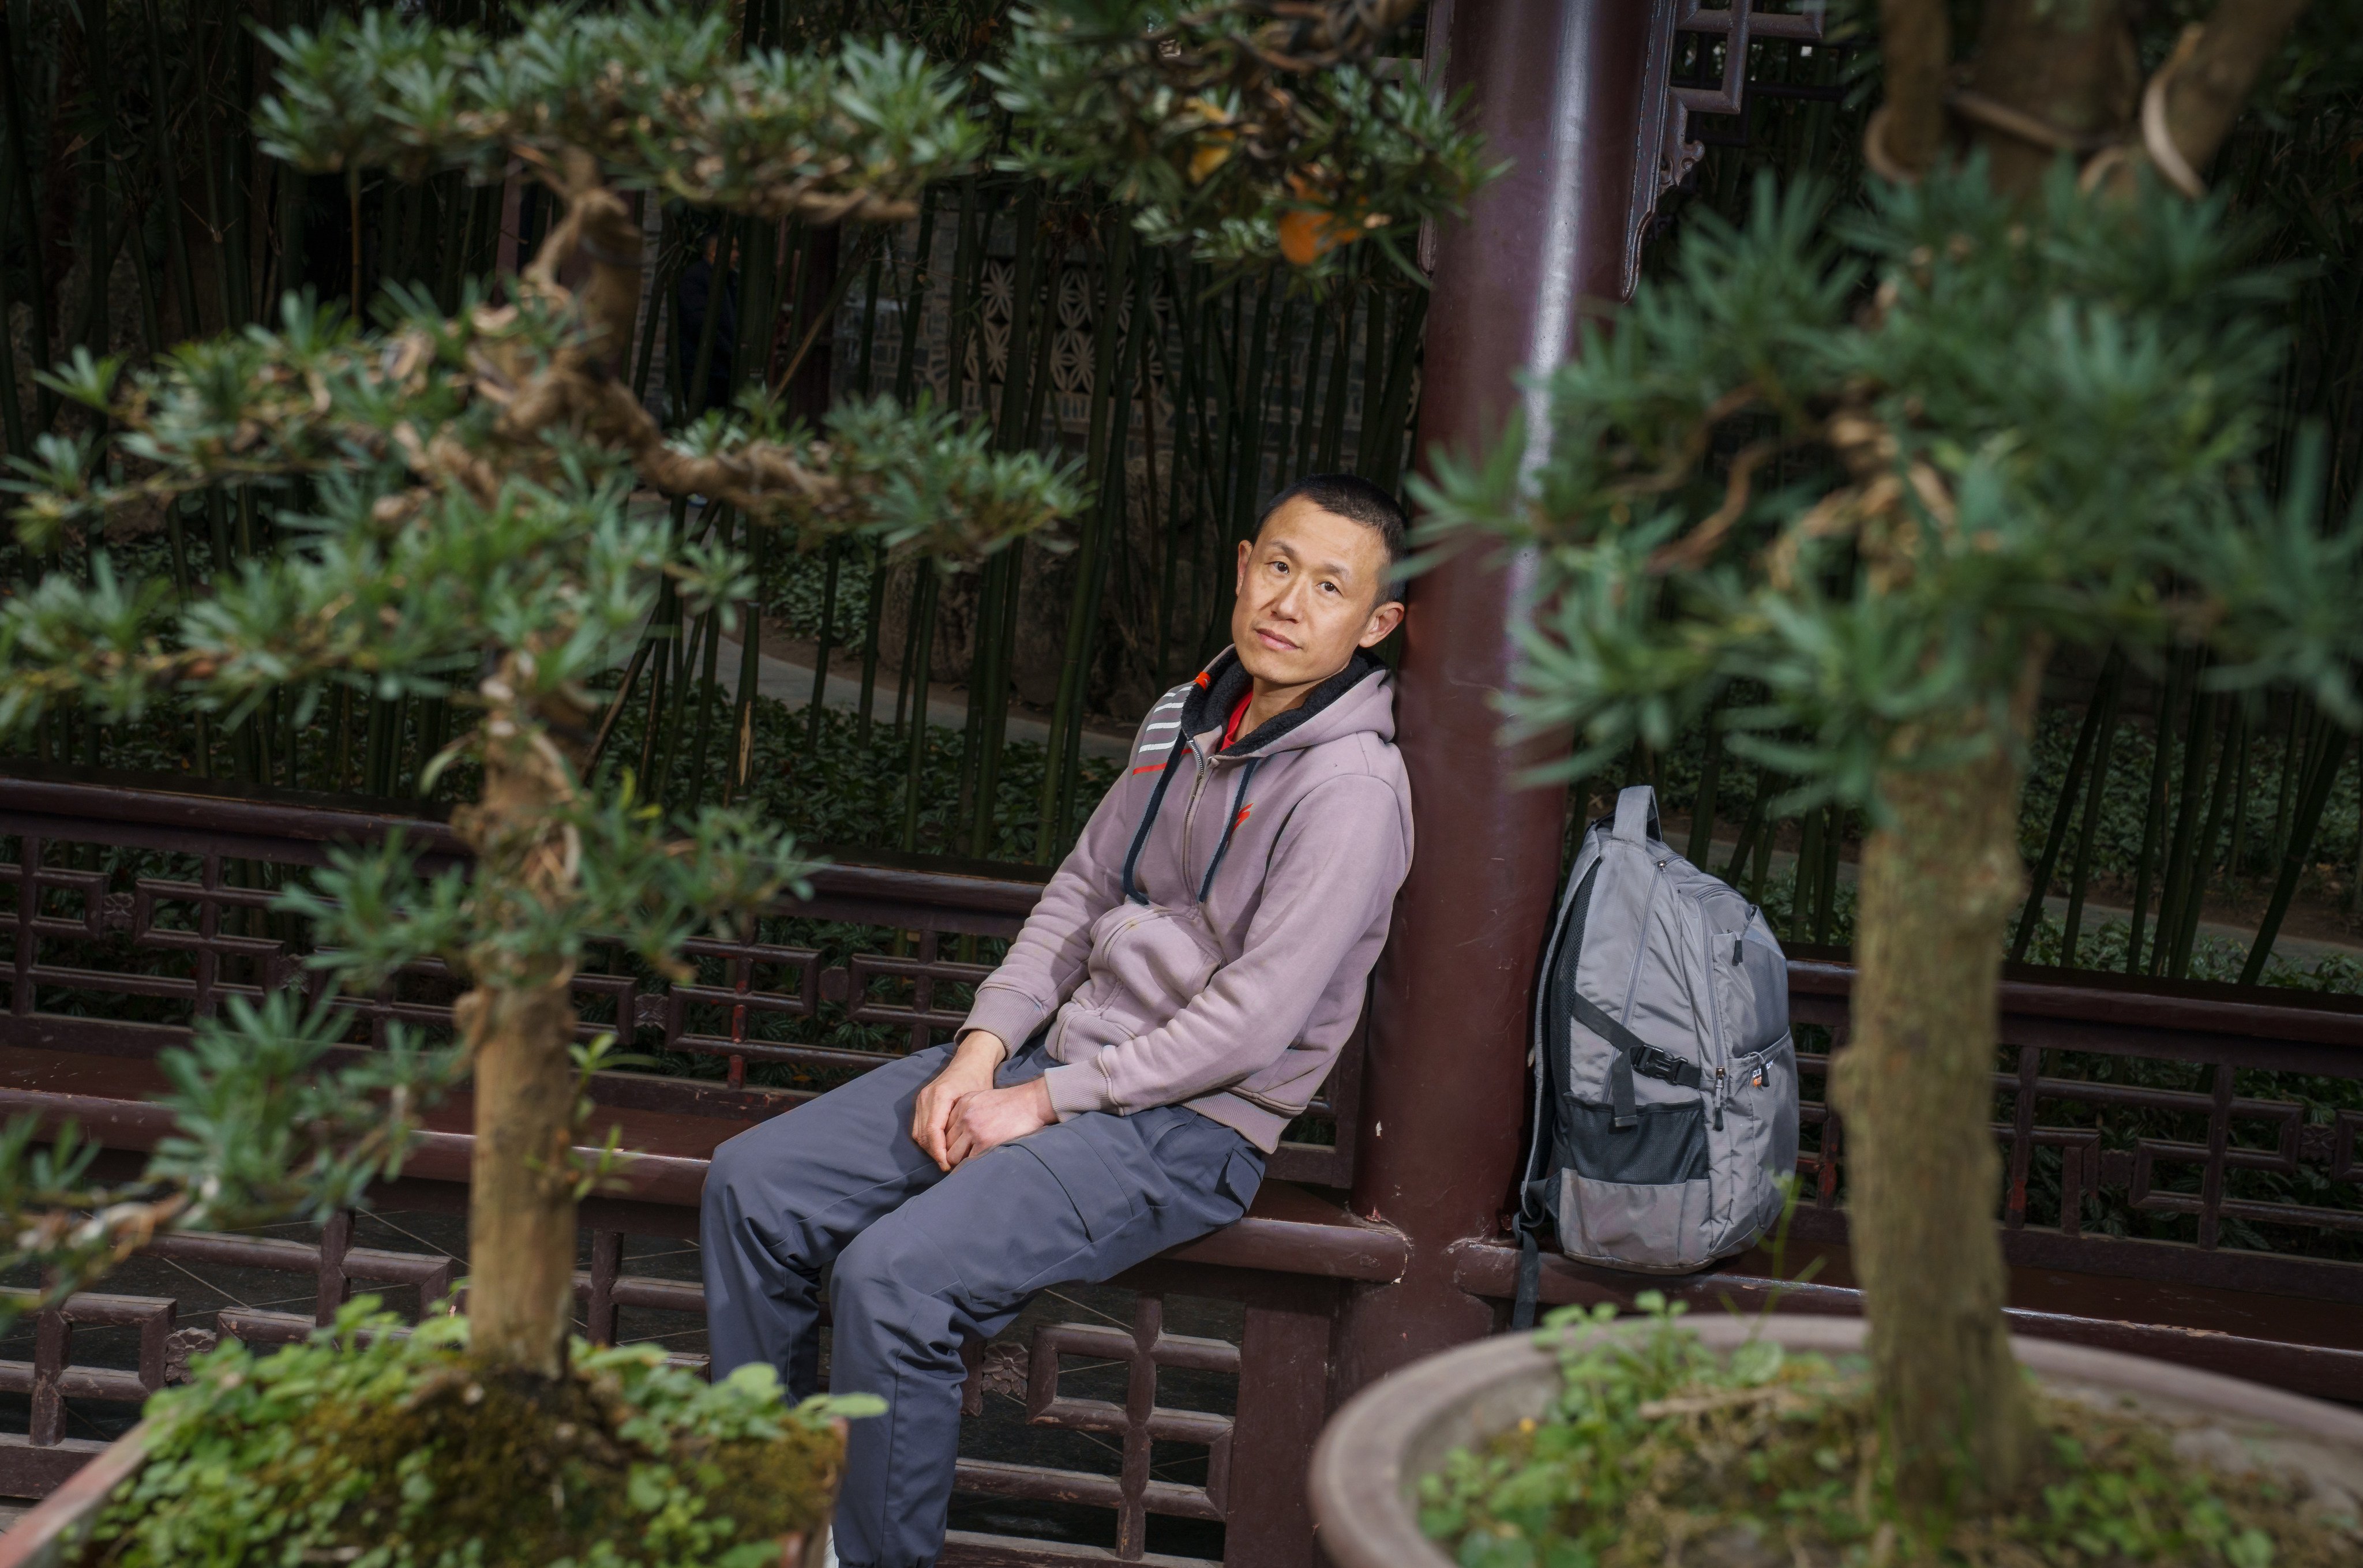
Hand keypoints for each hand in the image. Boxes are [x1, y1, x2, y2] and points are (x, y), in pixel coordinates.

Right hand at [912, 1032, 1004, 1171]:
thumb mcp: (979, 1100)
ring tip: (945, 1160)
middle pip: (923, 1135)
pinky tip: (941, 1147)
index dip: (939, 1152)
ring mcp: (921, 1099)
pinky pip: (918, 1127)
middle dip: (934, 1154)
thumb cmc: (979, 1079)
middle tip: (949, 1167)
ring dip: (930, 1148)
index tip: (948, 1166)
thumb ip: (969, 1123)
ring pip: (918, 1133)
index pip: (932, 1131)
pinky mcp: (921, 1102)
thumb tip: (966, 1151)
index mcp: (940, 1095)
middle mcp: (926, 1097)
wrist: (971, 1061)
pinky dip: (927, 1140)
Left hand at [943, 1078, 1055, 1168]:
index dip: (950, 1140)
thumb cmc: (1011, 1103)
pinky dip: (971, 1166)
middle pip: (946, 1143)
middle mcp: (965, 1115)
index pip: (944, 1128)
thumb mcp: (983, 1097)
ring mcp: (974, 1129)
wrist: (1032, 1103)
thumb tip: (957, 1133)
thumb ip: (967, 1111)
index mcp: (963, 1103)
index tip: (956, 1147)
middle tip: (960, 1160)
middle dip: (952, 1152)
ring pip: (953, 1155)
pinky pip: (968, 1161)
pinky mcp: (985, 1142)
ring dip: (960, 1161)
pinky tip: (978, 1164)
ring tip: (968, 1164)